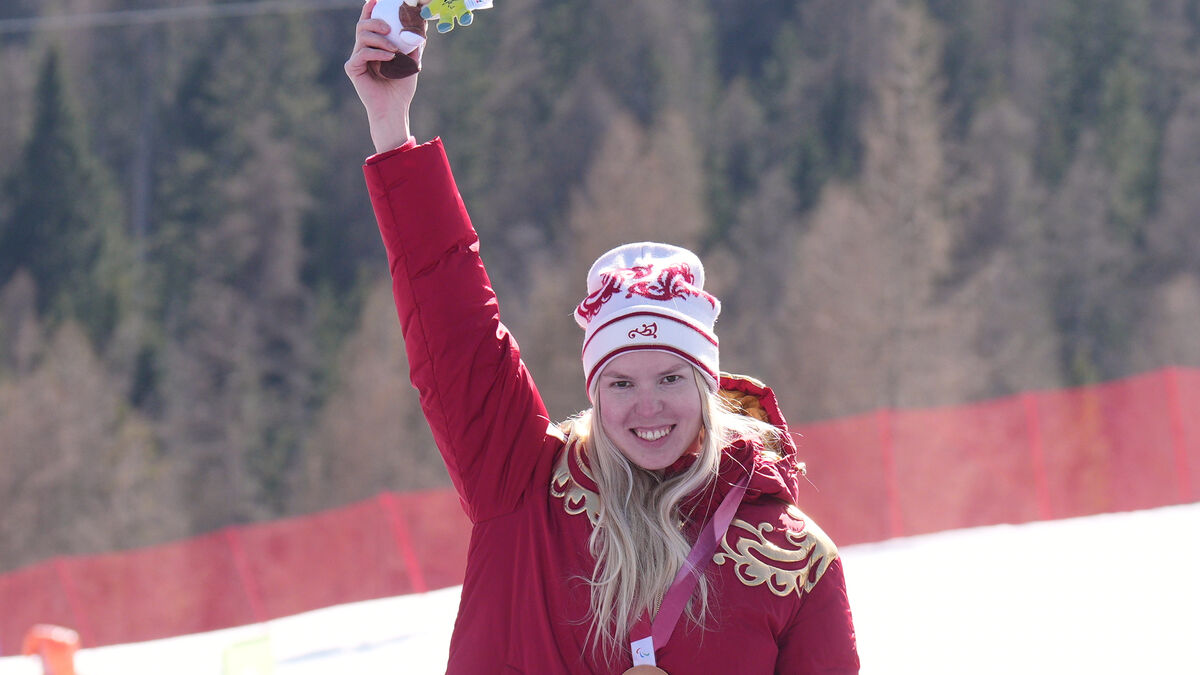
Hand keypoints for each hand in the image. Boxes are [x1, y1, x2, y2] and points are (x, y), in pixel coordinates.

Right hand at [345, 0, 424, 152]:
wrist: (394, 109)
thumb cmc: (401, 88)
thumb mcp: (411, 62)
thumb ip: (414, 45)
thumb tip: (423, 27)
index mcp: (374, 46)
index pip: (370, 23)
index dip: (371, 9)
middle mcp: (362, 50)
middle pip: (363, 25)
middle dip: (375, 21)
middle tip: (389, 28)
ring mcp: (356, 59)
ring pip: (362, 37)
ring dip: (379, 39)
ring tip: (394, 49)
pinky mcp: (352, 69)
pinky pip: (362, 53)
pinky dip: (377, 53)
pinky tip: (390, 57)